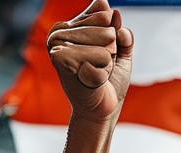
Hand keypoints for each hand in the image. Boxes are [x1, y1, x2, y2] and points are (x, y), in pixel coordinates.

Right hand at [47, 0, 132, 123]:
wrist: (101, 111)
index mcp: (71, 26)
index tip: (103, 52)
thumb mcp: (120, 55)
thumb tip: (114, 13)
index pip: (104, 12)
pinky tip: (90, 81)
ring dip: (107, 64)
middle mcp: (60, 32)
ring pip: (106, 43)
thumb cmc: (108, 83)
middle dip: (112, 51)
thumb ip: (122, 35)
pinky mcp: (62, 58)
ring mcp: (58, 44)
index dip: (113, 35)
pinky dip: (103, 73)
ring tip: (94, 73)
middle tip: (99, 67)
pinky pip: (103, 59)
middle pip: (107, 27)